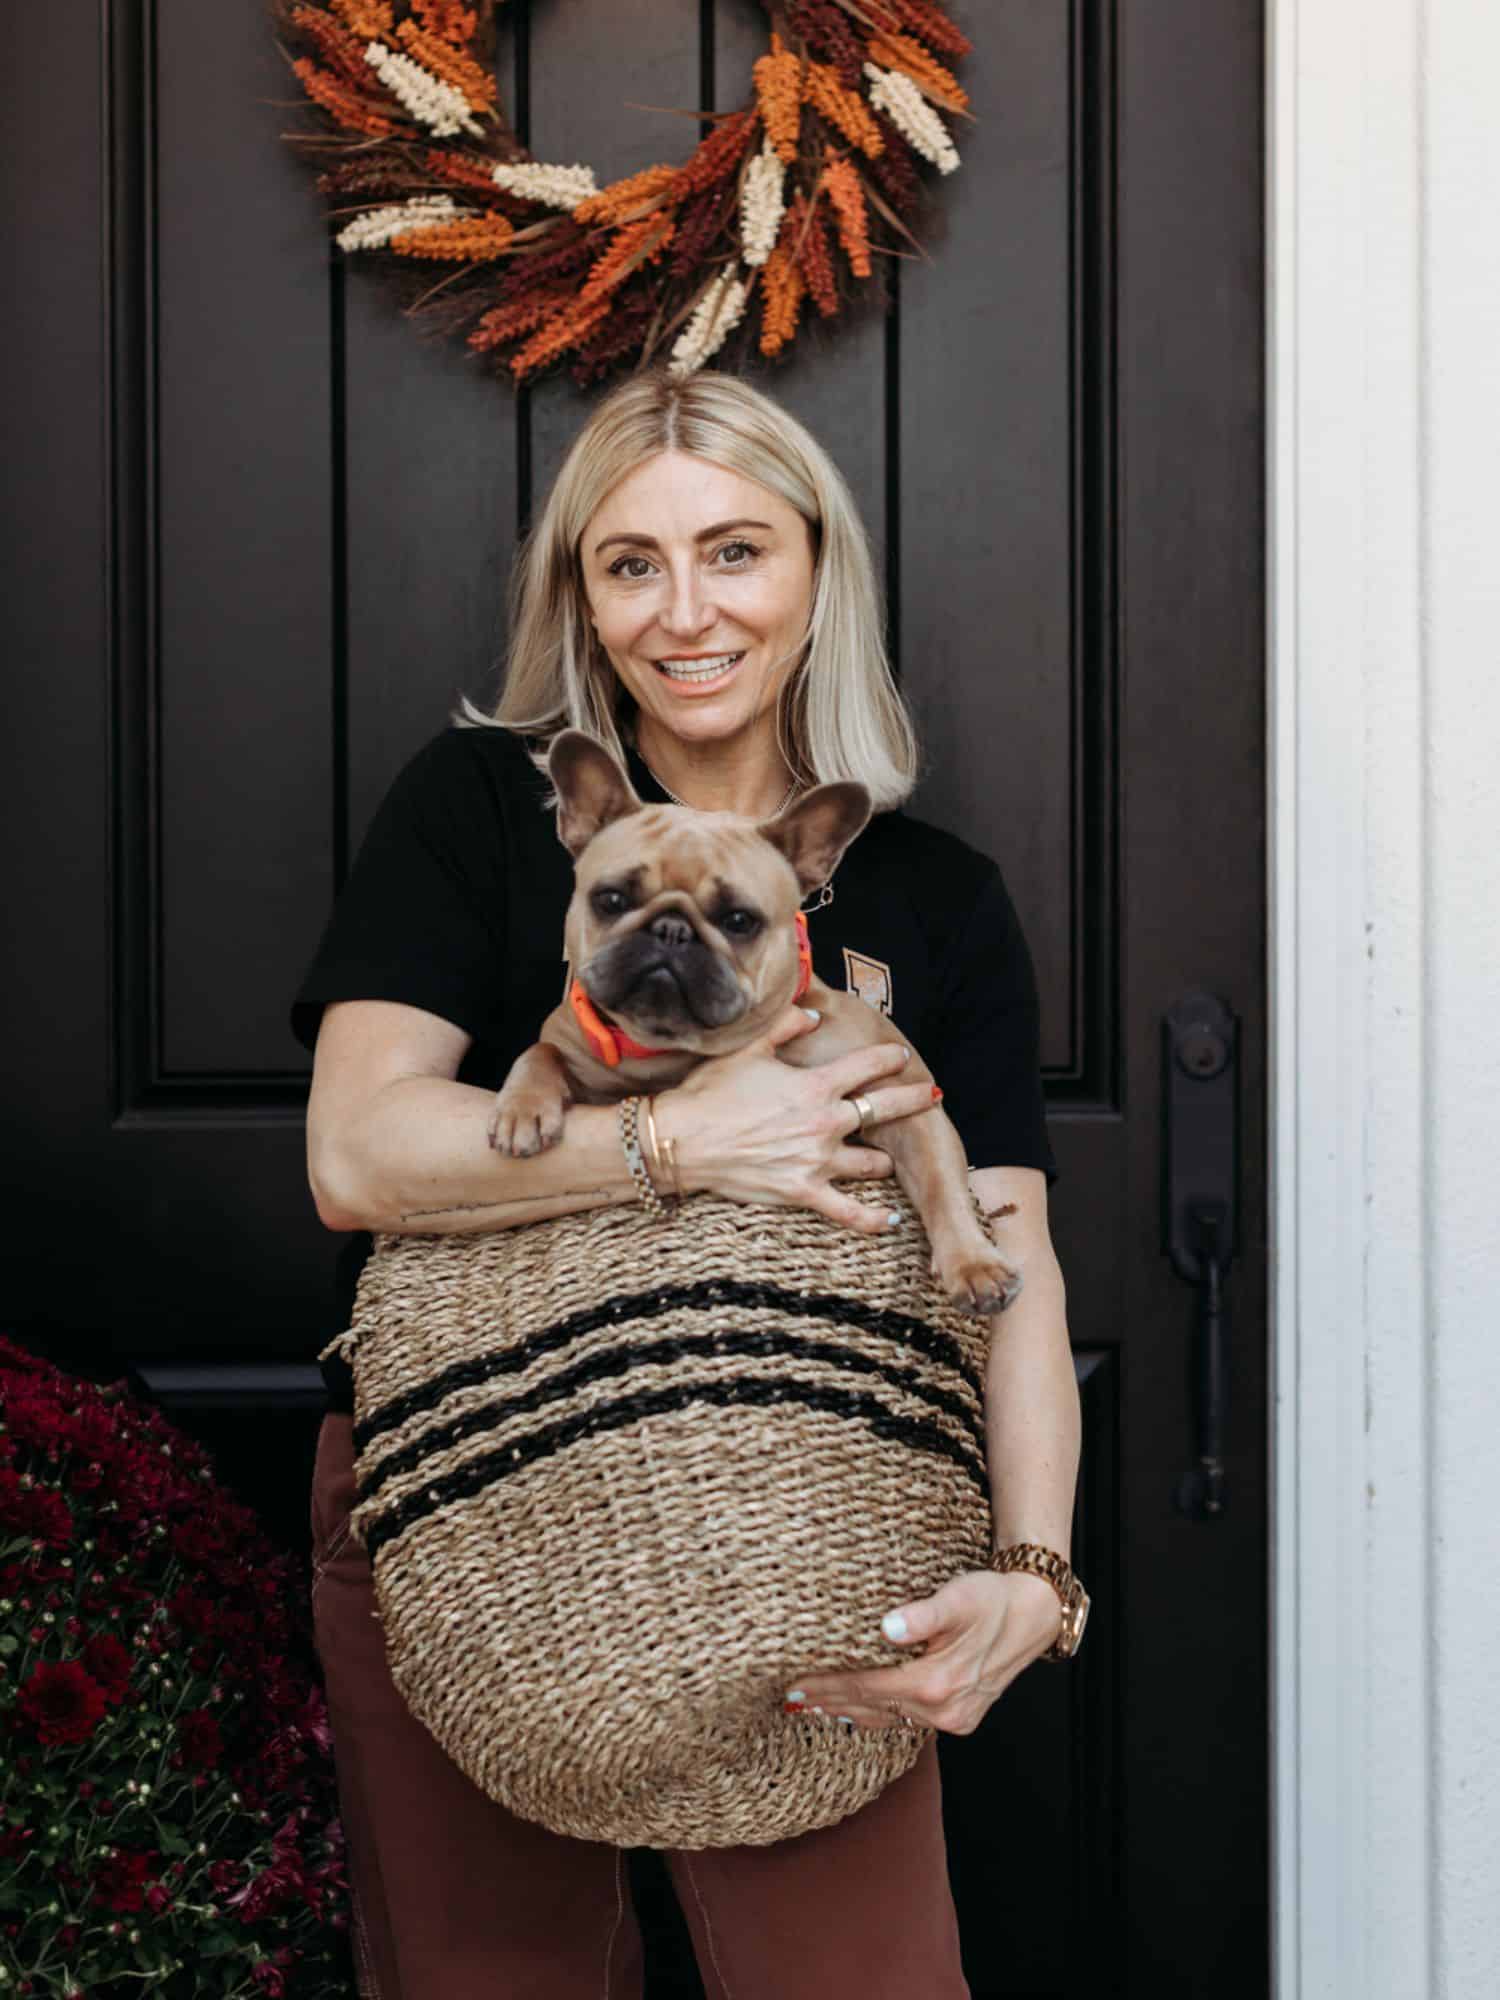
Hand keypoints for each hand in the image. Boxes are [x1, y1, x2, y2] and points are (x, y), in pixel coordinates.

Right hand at [654, 1005, 937, 1236]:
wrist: (683, 1140)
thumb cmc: (712, 1092)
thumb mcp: (748, 1049)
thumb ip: (786, 1026)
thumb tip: (814, 1013)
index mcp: (815, 1085)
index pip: (867, 1066)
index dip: (889, 1058)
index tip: (901, 1056)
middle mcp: (824, 1123)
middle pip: (884, 1110)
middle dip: (912, 1100)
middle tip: (931, 1096)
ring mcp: (818, 1161)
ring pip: (872, 1162)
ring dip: (885, 1159)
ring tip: (892, 1159)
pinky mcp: (805, 1192)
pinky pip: (849, 1212)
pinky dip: (872, 1219)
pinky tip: (890, 1220)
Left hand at [781, 1569, 1064, 1734]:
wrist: (1033, 1615)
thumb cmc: (992, 1599)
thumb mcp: (958, 1597)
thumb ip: (923, 1614)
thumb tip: (887, 1627)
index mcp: (937, 1682)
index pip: (867, 1687)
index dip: (829, 1685)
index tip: (794, 1681)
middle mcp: (943, 1710)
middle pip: (872, 1707)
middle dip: (829, 1701)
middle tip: (791, 1695)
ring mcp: (952, 1720)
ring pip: (887, 1719)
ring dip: (849, 1712)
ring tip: (813, 1707)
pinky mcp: (959, 1719)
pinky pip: (906, 1722)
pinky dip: (876, 1715)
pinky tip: (856, 1712)